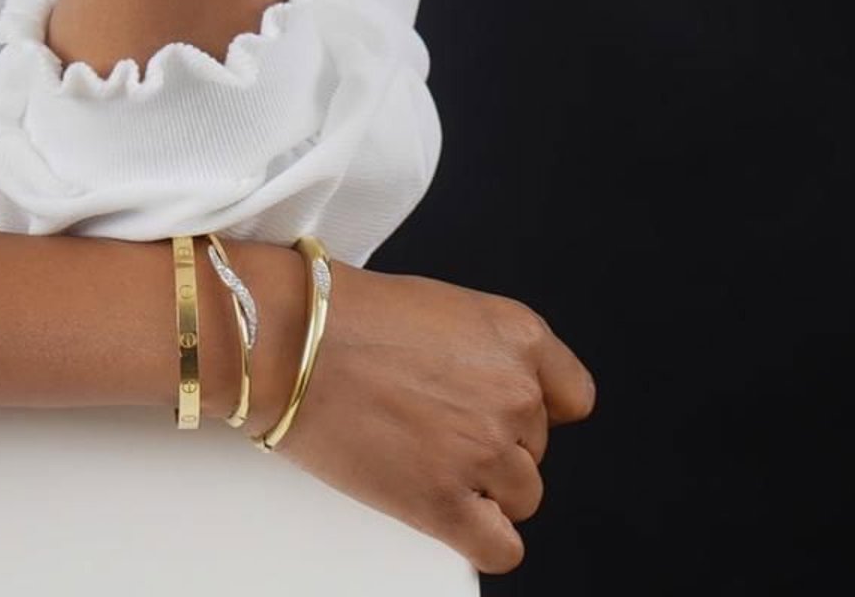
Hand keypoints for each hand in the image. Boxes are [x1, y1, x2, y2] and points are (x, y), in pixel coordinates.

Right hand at [233, 245, 598, 577]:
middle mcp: (513, 393)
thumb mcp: (438, 306)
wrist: (282, 338)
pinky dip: (478, 537)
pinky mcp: (446, 504)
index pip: (572, 396)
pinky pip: (501, 548)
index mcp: (516, 335)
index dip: (532, 406)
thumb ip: (484, 350)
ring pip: (521, 497)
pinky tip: (440, 508)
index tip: (500, 408)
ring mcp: (483, 451)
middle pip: (535, 448)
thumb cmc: (340, 314)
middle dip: (491, 442)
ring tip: (421, 454)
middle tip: (431, 422)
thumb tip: (493, 395)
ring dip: (479, 487)